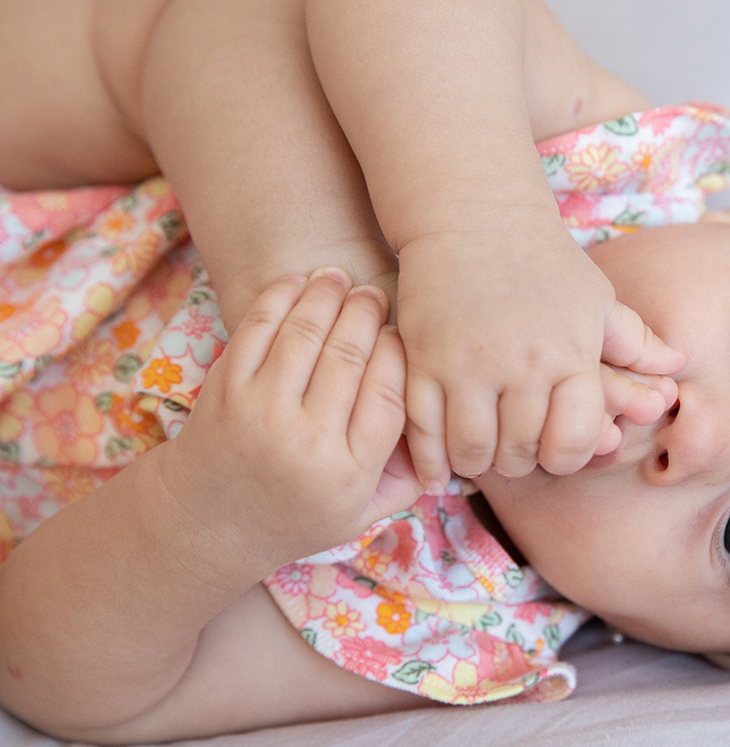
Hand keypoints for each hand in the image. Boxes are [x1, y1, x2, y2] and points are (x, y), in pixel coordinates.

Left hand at [161, 268, 420, 573]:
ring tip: (339, 279)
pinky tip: (298, 284)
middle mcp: (306, 441)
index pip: (389, 392)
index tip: (402, 334)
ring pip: (305, 333)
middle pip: (349, 354)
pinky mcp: (226, 391)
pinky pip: (257, 329)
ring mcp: (261, 412)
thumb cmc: (297, 515)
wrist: (208, 525)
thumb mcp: (361, 516)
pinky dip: (280, 298)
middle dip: (366, 313)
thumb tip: (448, 433)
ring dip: (326, 296)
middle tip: (374, 295)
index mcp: (349, 471)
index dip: (400, 352)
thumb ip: (408, 477)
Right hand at [395, 224, 686, 483]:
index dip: (568, 456)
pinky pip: (423, 429)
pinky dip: (430, 457)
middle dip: (520, 460)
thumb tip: (679, 365)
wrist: (473, 214)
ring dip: (477, 461)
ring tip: (480, 452)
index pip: (575, 438)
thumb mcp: (596, 297)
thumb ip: (634, 341)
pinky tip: (438, 464)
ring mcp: (468, 364)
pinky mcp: (422, 359)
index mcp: (571, 352)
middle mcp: (522, 363)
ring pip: (472, 449)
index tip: (555, 449)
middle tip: (515, 452)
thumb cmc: (543, 260)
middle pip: (522, 451)